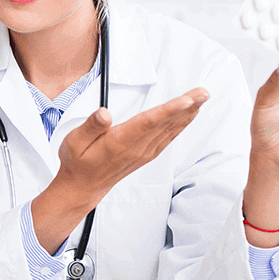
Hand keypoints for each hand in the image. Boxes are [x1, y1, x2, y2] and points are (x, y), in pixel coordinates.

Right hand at [31, 88, 207, 250]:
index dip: (170, 110)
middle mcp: (136, 148)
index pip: (148, 122)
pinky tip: (188, 117)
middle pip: (165, 124)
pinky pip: (167, 138)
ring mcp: (143, 153)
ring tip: (201, 99)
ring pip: (170, 130)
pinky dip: (180, 126)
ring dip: (188, 114)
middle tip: (204, 92)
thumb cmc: (77, 162)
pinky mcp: (146, 155)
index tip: (187, 100)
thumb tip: (104, 113)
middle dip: (187, 106)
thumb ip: (90, 126)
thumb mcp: (74, 142)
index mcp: (119, 142)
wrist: (82, 188)